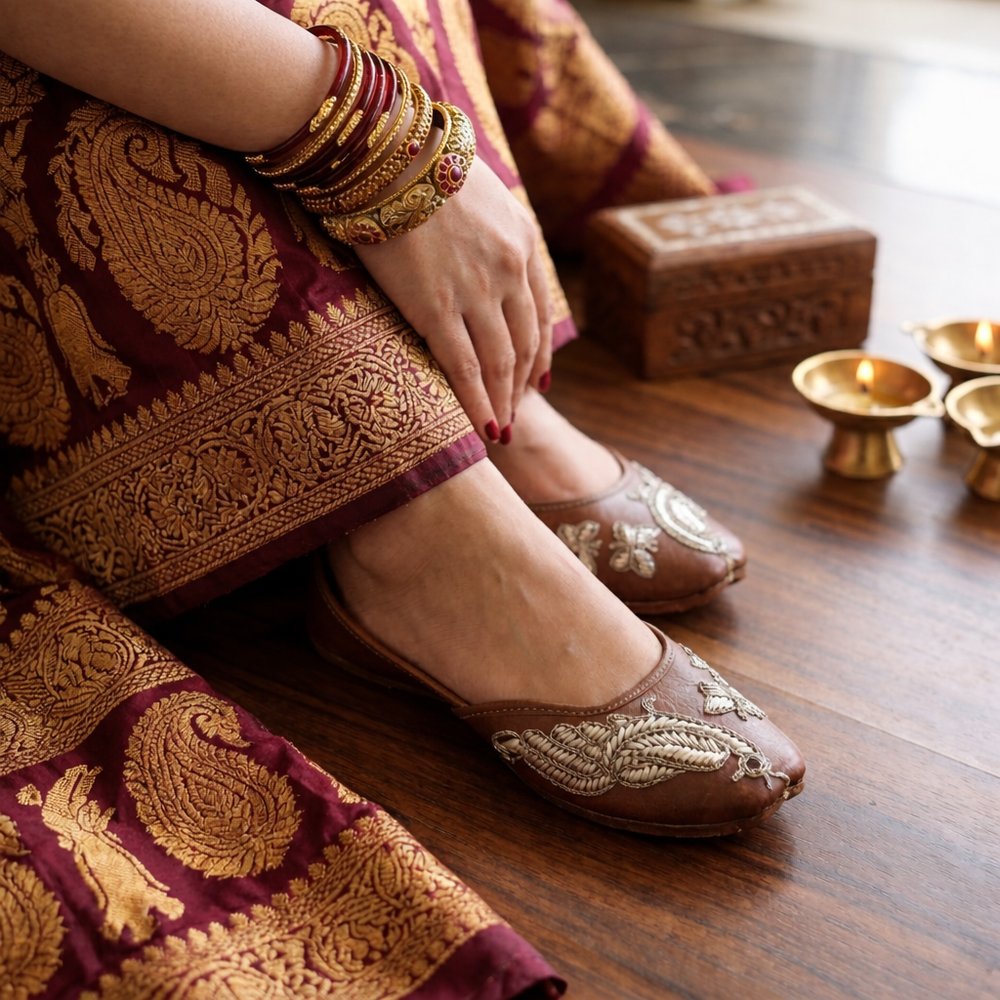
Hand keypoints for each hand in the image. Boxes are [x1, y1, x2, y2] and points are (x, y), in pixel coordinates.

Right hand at [354, 156, 551, 440]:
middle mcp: (508, 271)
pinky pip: (465, 368)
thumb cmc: (418, 163)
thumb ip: (488, 227)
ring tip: (501, 429)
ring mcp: (476, 293)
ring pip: (501, 362)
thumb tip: (476, 245)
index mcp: (522, 241)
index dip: (539, 352)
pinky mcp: (437, 309)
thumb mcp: (477, 189)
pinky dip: (477, 404)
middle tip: (516, 412)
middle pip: (524, 343)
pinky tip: (483, 428)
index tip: (536, 379)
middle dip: (522, 384)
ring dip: (503, 401)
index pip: (539, 313)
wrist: (387, 153)